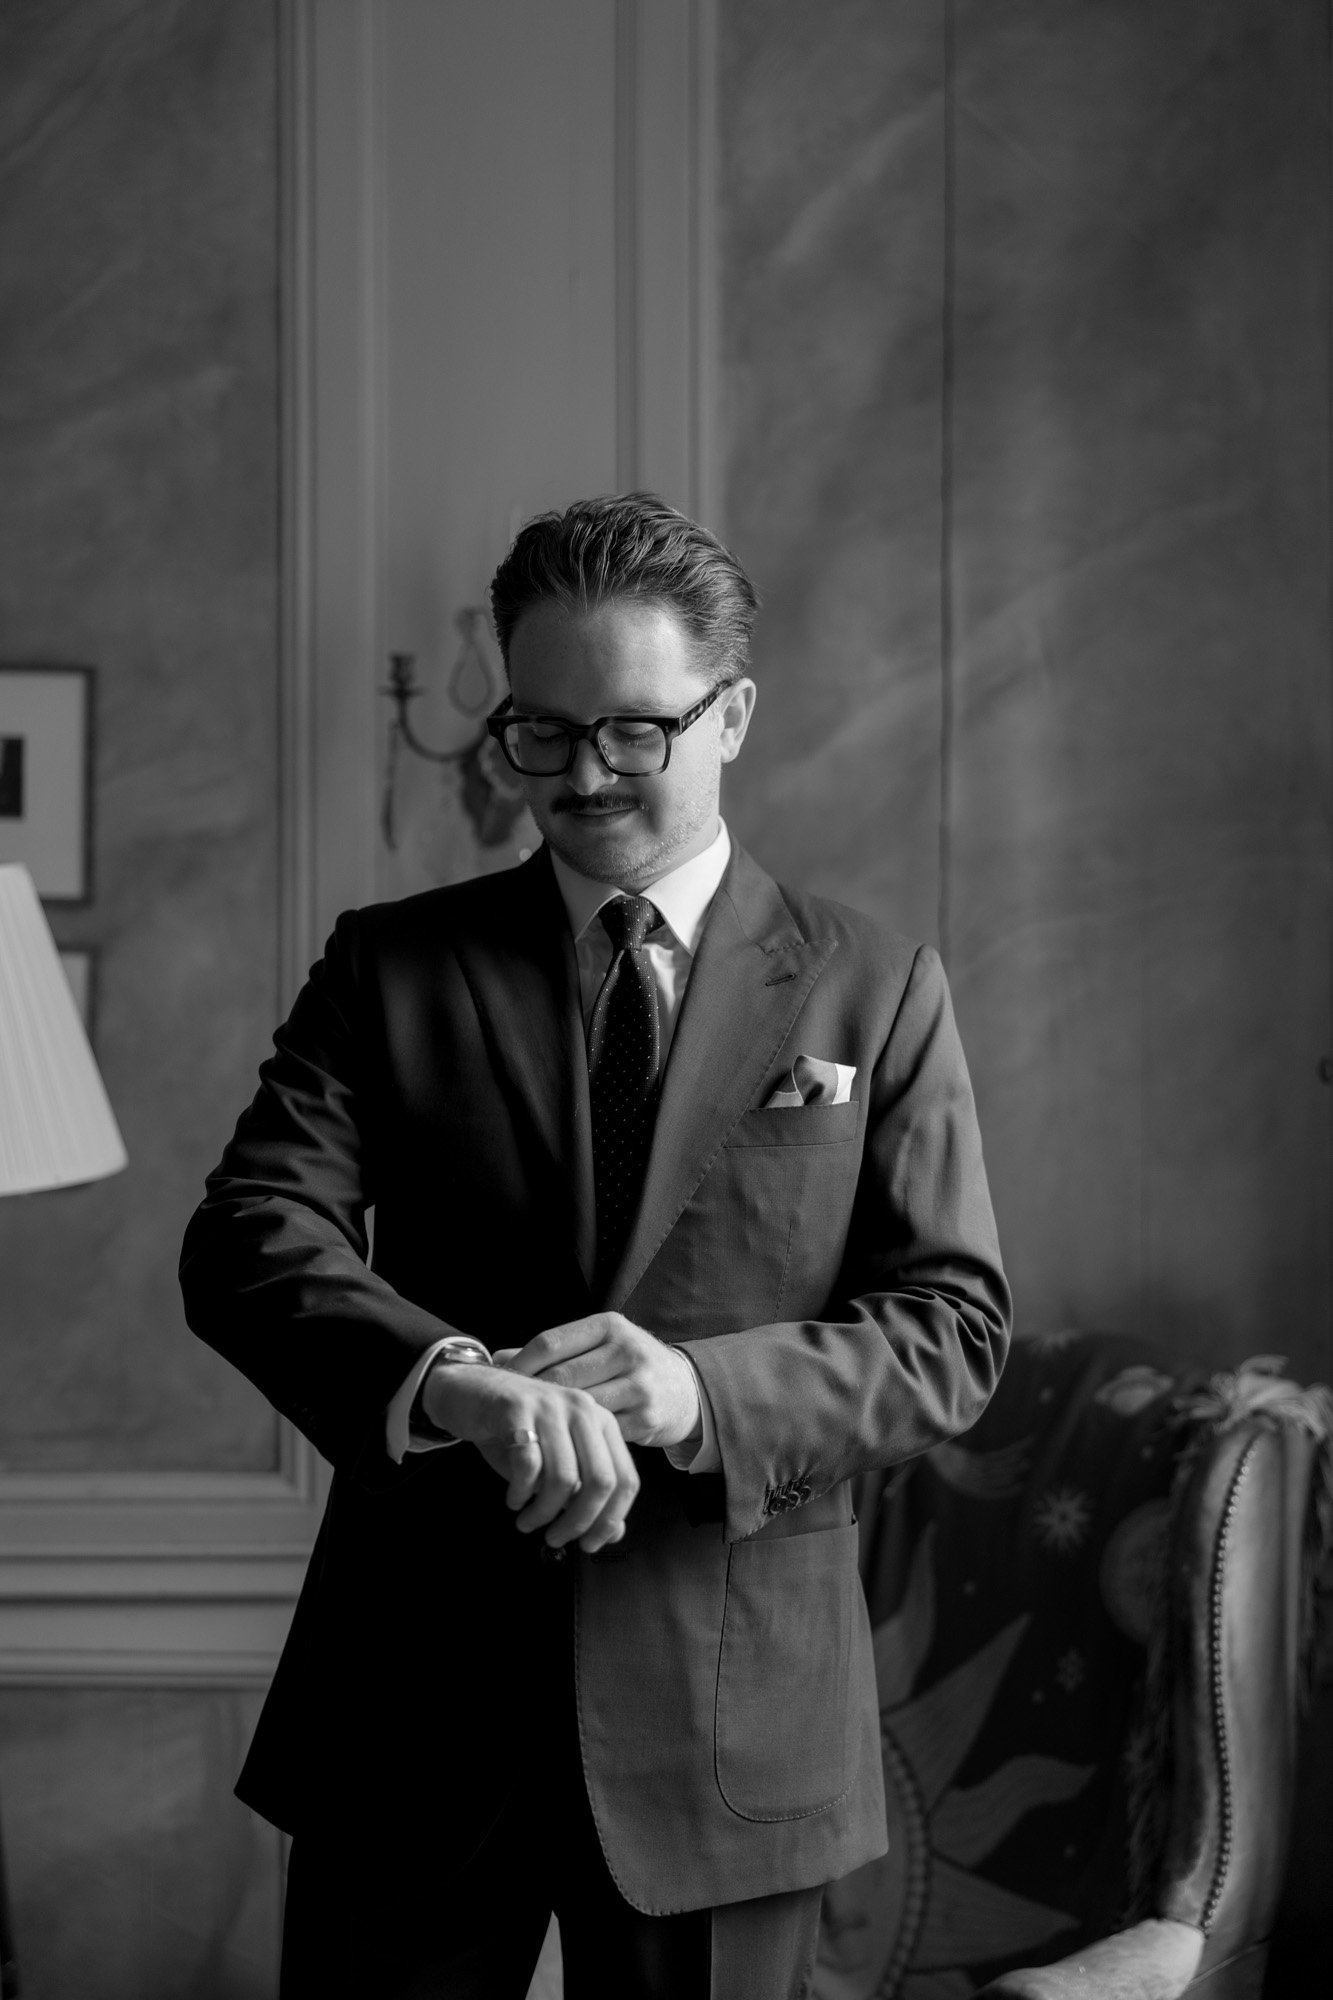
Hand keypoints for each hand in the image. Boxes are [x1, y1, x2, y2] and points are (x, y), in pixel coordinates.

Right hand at [421, 1361, 638, 1553]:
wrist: (467, 1392)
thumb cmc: (515, 1432)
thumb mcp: (555, 1464)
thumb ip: (586, 1495)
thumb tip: (615, 1533)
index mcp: (602, 1422)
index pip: (626, 1479)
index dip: (610, 1520)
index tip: (589, 1544)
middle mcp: (583, 1409)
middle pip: (601, 1481)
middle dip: (577, 1522)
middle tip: (555, 1539)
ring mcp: (551, 1406)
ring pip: (564, 1478)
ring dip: (543, 1512)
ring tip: (526, 1521)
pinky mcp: (516, 1408)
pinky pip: (528, 1465)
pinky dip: (520, 1493)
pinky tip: (512, 1499)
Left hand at [495, 1314, 701, 1450]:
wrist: (686, 1389)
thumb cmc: (628, 1365)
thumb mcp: (598, 1345)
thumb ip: (552, 1351)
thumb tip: (497, 1357)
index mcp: (609, 1326)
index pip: (551, 1342)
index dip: (520, 1363)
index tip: (499, 1381)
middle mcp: (627, 1350)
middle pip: (562, 1377)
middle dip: (531, 1396)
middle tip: (509, 1411)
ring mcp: (639, 1385)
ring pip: (579, 1406)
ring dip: (552, 1422)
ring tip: (526, 1430)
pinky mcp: (646, 1419)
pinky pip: (599, 1431)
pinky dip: (575, 1440)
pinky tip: (558, 1444)